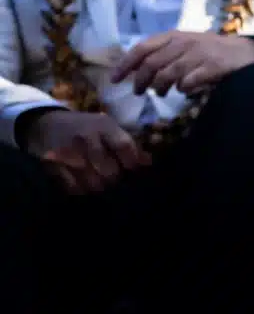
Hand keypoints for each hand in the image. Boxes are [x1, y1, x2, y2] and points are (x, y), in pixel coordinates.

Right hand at [22, 109, 149, 193]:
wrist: (46, 123)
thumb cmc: (85, 127)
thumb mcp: (107, 127)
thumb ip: (127, 144)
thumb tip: (148, 162)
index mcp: (104, 126)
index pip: (124, 147)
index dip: (132, 162)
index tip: (132, 169)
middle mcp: (86, 139)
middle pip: (109, 170)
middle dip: (115, 178)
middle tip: (115, 179)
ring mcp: (68, 153)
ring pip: (92, 183)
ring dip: (99, 186)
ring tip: (101, 182)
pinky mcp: (52, 166)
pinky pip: (74, 187)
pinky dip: (82, 189)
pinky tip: (84, 184)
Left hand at [110, 31, 253, 95]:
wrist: (245, 53)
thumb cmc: (210, 51)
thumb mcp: (185, 45)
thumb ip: (164, 53)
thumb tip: (135, 71)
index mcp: (175, 36)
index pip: (143, 48)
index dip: (126, 64)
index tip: (115, 79)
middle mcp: (185, 42)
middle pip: (152, 63)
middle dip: (141, 81)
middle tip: (138, 92)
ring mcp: (199, 54)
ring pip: (168, 74)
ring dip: (160, 87)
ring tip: (161, 93)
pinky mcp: (212, 67)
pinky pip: (188, 82)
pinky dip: (182, 88)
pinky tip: (185, 90)